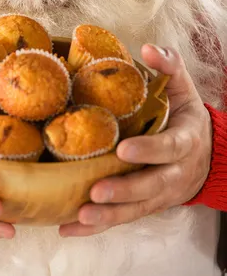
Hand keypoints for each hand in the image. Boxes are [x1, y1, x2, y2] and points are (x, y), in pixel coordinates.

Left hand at [59, 45, 211, 237]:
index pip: (169, 148)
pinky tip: (69, 228)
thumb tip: (147, 48)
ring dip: (108, 215)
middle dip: (124, 191)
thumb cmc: (186, 118)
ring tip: (81, 214)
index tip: (124, 150)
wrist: (206, 156)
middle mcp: (173, 173)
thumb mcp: (184, 89)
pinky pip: (121, 218)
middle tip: (96, 191)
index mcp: (184, 142)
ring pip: (135, 208)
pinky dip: (96, 226)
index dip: (149, 150)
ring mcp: (159, 194)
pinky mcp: (144, 205)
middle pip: (151, 187)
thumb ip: (169, 66)